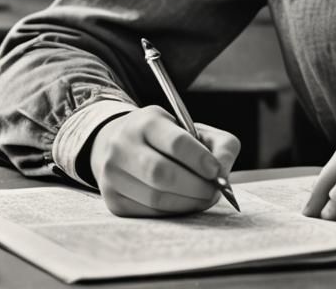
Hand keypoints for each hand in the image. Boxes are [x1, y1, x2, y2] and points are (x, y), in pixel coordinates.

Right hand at [88, 105, 239, 216]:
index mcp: (146, 122)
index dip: (199, 159)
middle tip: (214, 191)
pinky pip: (147, 213)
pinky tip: (184, 204)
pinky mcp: (113, 200)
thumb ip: (219, 145)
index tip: (216, 171)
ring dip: (186, 203)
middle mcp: (123, 146)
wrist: (120, 143)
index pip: (176, 142)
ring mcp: (113, 175)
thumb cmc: (166, 137)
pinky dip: (172, 212)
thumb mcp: (192, 128)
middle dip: (195, 187)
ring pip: (154, 198)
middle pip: (162, 174)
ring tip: (203, 198)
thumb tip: (223, 174)